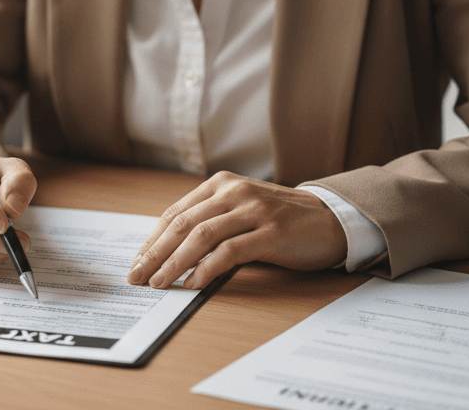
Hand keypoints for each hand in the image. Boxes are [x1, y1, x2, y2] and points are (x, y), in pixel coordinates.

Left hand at [126, 172, 347, 289]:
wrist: (332, 219)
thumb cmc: (281, 219)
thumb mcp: (241, 210)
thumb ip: (211, 221)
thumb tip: (169, 252)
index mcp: (221, 184)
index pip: (175, 213)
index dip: (152, 240)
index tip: (136, 262)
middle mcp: (234, 192)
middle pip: (182, 224)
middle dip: (154, 253)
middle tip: (136, 277)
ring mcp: (254, 210)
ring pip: (201, 236)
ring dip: (174, 263)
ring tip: (159, 283)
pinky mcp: (271, 232)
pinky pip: (230, 251)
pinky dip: (207, 269)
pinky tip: (194, 283)